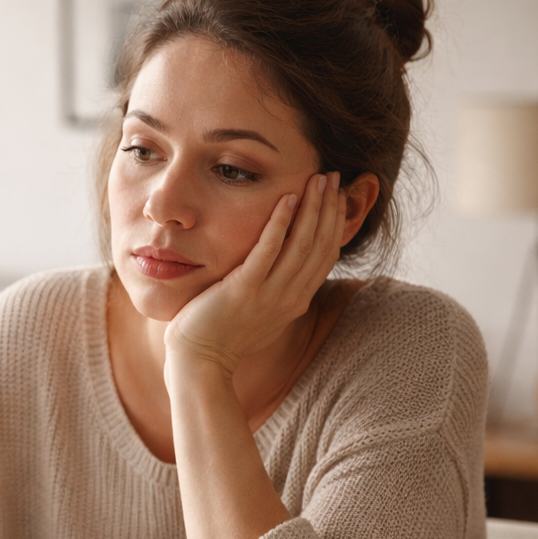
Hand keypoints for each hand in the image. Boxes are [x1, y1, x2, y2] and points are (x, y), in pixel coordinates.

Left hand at [164, 171, 346, 376]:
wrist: (200, 362)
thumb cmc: (224, 335)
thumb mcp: (263, 313)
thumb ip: (278, 290)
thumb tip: (286, 271)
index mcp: (297, 301)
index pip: (325, 255)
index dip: (334, 222)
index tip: (337, 194)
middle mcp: (290, 298)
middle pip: (319, 245)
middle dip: (328, 208)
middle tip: (332, 176)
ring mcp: (269, 295)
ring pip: (301, 245)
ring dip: (312, 208)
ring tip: (317, 179)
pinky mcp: (244, 290)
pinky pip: (267, 251)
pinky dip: (279, 223)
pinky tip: (287, 198)